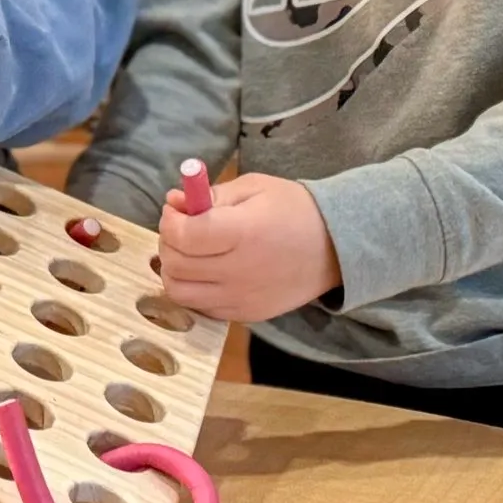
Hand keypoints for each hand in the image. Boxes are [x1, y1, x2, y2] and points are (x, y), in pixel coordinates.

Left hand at [158, 172, 341, 321]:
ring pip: (180, 292)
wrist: (334, 247)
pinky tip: (205, 271)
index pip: (183, 236)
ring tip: (188, 251)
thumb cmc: (293, 208)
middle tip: (180, 227)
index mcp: (242, 233)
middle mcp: (238, 272)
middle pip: (176, 265)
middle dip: (168, 242)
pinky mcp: (245, 315)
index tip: (176, 208)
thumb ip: (210, 195)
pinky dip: (193, 289)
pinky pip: (200, 307)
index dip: (169, 220)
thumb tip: (174, 202)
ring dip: (174, 269)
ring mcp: (241, 299)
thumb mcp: (254, 187)